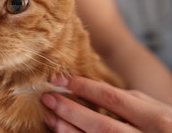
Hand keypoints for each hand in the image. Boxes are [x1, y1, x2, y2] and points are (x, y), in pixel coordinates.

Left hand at [41, 76, 171, 132]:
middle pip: (100, 125)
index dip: (82, 87)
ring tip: (50, 117)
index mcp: (154, 118)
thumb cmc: (164, 126)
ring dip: (68, 130)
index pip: (111, 98)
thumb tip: (88, 85)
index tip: (58, 79)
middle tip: (47, 98)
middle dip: (70, 111)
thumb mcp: (152, 108)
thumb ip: (124, 98)